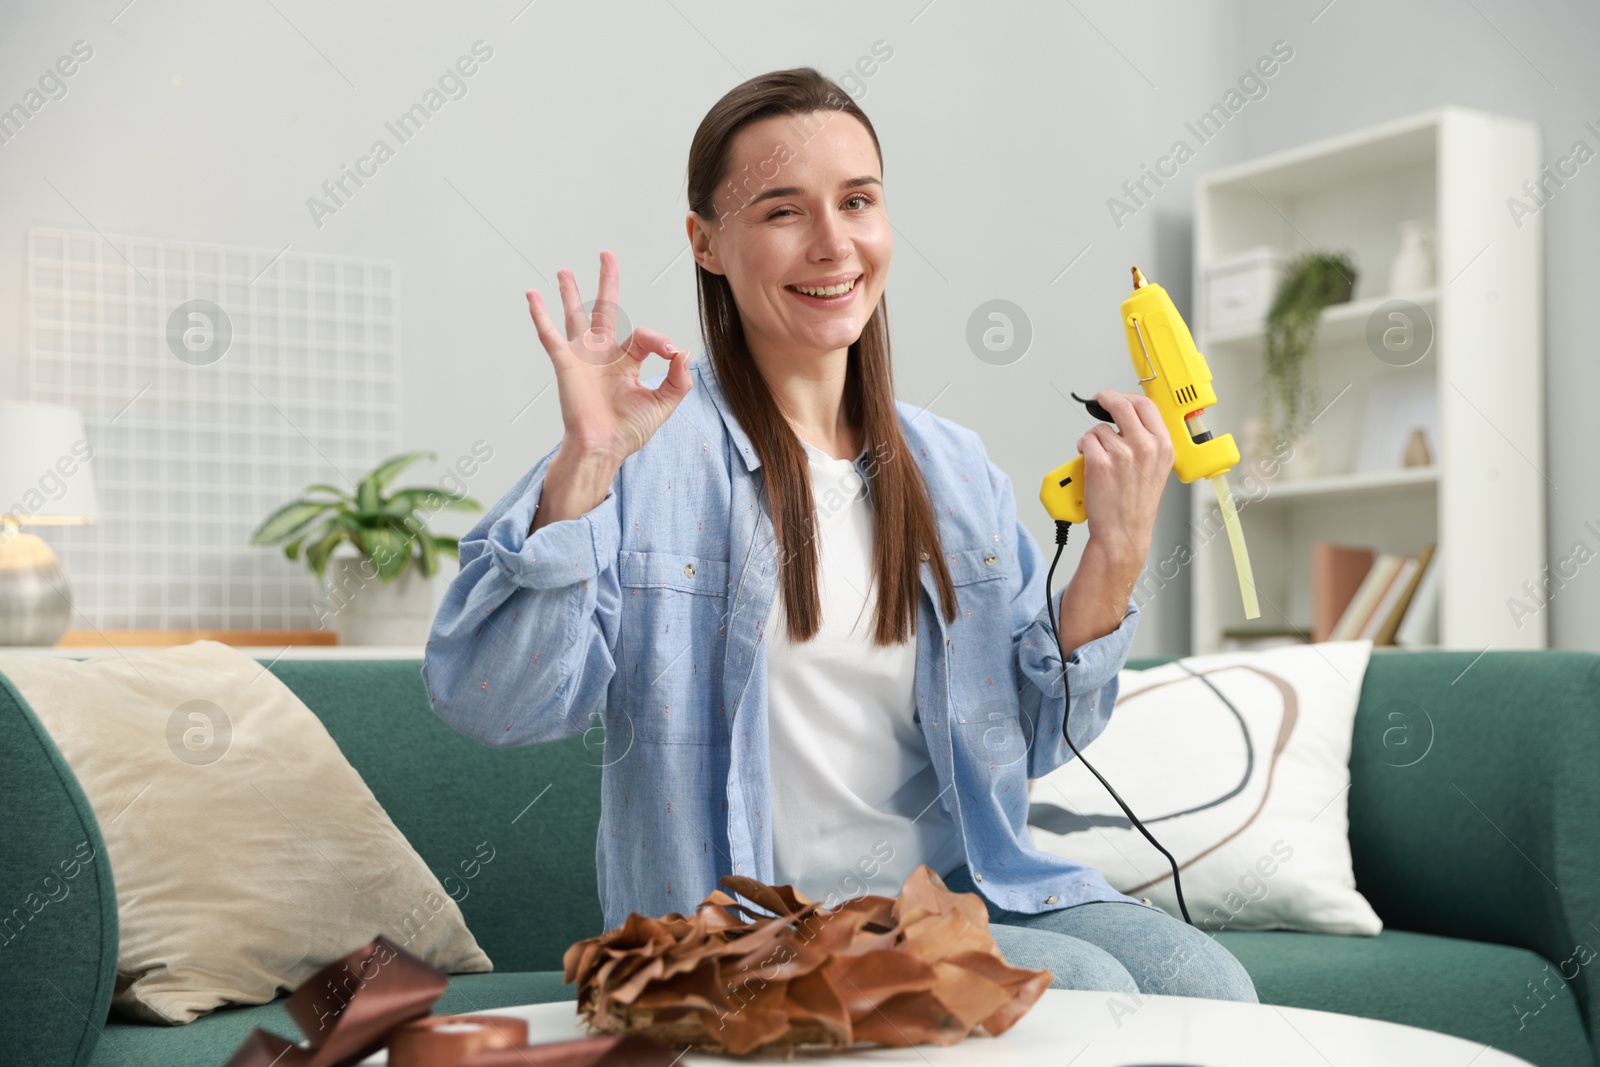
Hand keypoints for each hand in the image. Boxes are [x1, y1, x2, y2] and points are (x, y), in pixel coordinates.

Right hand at [526, 250, 691, 463]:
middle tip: (606, 255)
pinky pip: (550, 335)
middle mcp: (603, 354)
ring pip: (576, 316)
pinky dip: (540, 315)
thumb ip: (678, 379)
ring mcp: (583, 357)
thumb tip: (684, 352)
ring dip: (570, 293)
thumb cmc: (629, 431)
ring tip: (564, 271)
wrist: (603, 448)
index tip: (672, 353)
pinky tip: (532, 296)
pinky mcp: (566, 363)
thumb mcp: (664, 403)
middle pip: (605, 309)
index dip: (661, 341)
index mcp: (627, 361)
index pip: (645, 335)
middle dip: (607, 282)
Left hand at [1076, 389, 1174, 562]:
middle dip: (1106, 398)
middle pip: (1122, 404)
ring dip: (1093, 437)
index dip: (1128, 396)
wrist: (1124, 532)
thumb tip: (1131, 418)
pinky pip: (1086, 440)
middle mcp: (1145, 447)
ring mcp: (1122, 454)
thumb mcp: (1158, 469)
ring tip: (1099, 456)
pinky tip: (1089, 461)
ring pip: (1099, 428)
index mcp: (1163, 446)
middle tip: (1099, 399)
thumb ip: (1149, 441)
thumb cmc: (1138, 504)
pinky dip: (1083, 447)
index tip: (1118, 397)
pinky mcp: (1100, 463)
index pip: (1146, 405)